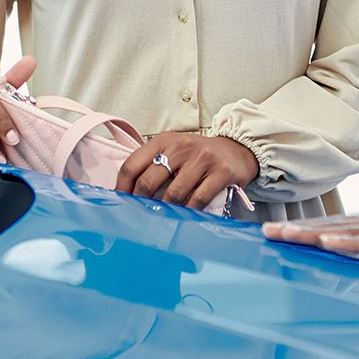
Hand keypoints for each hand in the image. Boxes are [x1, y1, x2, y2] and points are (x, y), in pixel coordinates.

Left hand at [115, 133, 259, 210]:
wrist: (236, 150)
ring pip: (174, 193)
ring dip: (166, 210)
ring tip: (164, 217)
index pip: (133, 165)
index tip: (121, 202)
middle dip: (141, 202)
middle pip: (149, 181)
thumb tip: (128, 193)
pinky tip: (186, 216)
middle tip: (140, 215)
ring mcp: (202, 159)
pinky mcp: (221, 172)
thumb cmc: (198, 156)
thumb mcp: (173, 150)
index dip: (122, 187)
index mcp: (163, 140)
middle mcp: (180, 147)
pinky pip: (198, 199)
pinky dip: (189, 211)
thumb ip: (153, 165)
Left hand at [262, 205, 358, 268]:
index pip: (339, 225)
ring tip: (284, 236)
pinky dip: (349, 242)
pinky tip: (327, 241)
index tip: (279, 232)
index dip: (308, 228)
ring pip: (346, 231)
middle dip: (298, 229)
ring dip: (313, 233)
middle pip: (334, 225)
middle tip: (265, 233)